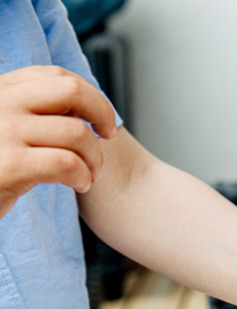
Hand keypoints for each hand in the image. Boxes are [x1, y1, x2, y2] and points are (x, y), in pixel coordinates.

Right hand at [0, 65, 115, 217]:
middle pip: (72, 92)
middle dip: (102, 113)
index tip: (100, 121)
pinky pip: (67, 164)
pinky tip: (79, 185)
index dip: (90, 96)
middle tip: (107, 137)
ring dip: (94, 158)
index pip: (57, 76)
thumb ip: (35, 111)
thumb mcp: (6, 128)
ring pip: (77, 133)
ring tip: (89, 174)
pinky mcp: (9, 165)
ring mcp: (2, 132)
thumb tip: (89, 109)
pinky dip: (83, 176)